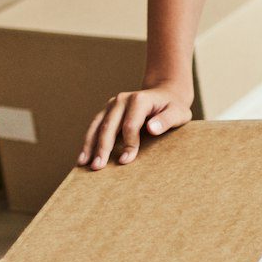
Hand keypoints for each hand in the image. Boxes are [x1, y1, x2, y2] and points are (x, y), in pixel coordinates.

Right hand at [79, 83, 193, 170]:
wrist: (165, 95)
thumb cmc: (173, 108)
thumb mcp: (178, 113)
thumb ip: (167, 120)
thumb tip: (152, 129)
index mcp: (139, 99)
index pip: (130, 125)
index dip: (128, 143)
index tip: (126, 161)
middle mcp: (122, 99)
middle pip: (109, 126)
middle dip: (103, 147)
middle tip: (97, 167)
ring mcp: (112, 104)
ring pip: (97, 126)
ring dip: (89, 145)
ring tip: (83, 163)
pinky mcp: (107, 111)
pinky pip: (95, 126)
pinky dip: (88, 141)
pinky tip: (83, 156)